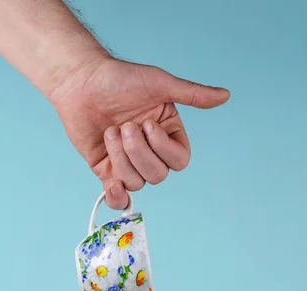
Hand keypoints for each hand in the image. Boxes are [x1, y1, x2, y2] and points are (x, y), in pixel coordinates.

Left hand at [50, 57, 229, 209]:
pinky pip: (117, 195)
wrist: (81, 81)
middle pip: (158, 175)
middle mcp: (150, 150)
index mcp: (167, 133)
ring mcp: (128, 162)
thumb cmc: (120, 78)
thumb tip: (226, 96)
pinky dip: (116, 196)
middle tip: (123, 125)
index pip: (179, 160)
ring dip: (121, 157)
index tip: (146, 123)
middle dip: (138, 152)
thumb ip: (192, 94)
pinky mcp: (106, 170)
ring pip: (137, 182)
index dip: (163, 148)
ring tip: (110, 131)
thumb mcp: (159, 83)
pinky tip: (112, 184)